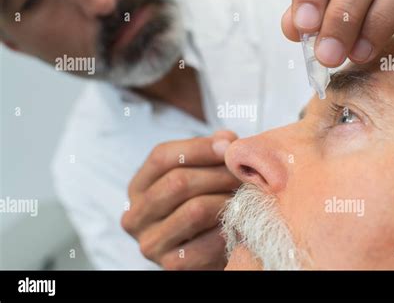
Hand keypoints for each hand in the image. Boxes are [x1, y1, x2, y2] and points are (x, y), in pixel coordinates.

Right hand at [121, 130, 239, 269]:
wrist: (203, 251)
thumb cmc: (200, 204)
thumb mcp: (198, 175)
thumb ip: (210, 153)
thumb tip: (226, 139)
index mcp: (137, 187)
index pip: (161, 157)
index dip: (198, 147)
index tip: (229, 145)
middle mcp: (136, 216)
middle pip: (178, 182)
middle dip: (219, 174)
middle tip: (245, 174)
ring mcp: (150, 243)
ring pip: (195, 210)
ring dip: (228, 200)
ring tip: (247, 195)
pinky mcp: (171, 265)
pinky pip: (208, 241)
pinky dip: (229, 229)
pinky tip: (240, 222)